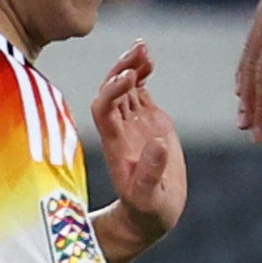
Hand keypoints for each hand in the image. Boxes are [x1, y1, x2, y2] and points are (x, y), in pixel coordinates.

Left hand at [92, 40, 184, 259]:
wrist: (152, 214)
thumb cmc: (148, 211)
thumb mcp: (149, 197)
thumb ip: (151, 172)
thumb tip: (157, 143)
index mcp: (116, 144)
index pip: (104, 108)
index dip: (113, 91)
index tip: (130, 78)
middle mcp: (120, 129)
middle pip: (112, 90)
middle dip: (122, 69)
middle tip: (138, 50)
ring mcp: (134, 123)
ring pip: (126, 87)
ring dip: (131, 66)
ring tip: (144, 48)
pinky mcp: (150, 122)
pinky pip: (140, 92)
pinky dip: (143, 74)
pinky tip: (150, 61)